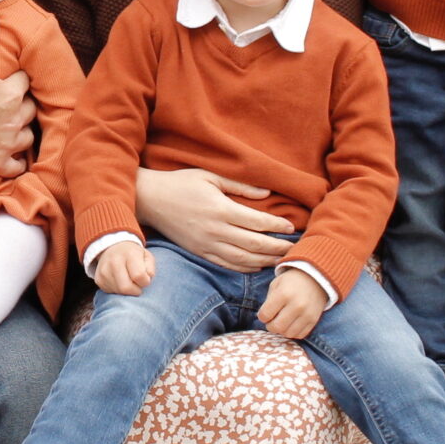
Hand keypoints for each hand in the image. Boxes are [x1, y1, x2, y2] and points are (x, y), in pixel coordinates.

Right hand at [0, 15, 32, 175]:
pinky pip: (18, 166)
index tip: (8, 81)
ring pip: (28, 137)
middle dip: (22, 106)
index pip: (24, 82)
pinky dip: (17, 161)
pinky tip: (12, 156)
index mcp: (10, 93)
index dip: (16, 80)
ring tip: (11, 128)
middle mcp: (14, 119)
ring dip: (22, 132)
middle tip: (10, 104)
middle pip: (30, 109)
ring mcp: (7, 143)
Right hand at [92, 241, 153, 295]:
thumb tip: (146, 279)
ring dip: (127, 291)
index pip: (139, 276)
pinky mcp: (99, 279)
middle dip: (135, 290)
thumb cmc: (133, 255)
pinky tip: (119, 282)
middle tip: (137, 284)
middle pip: (126, 288)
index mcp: (129, 254)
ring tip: (128, 281)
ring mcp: (104, 271)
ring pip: (119, 292)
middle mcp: (114, 261)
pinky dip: (118, 290)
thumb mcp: (147, 256)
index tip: (145, 278)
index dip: (145, 281)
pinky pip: (111, 292)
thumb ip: (150, 268)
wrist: (112, 248)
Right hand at [134, 168, 294, 271]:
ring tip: (280, 259)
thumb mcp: (210, 176)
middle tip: (294, 248)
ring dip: (264, 261)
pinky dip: (244, 267)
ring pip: (242, 259)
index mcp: (220, 209)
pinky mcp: (199, 252)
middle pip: (254, 244)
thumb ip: (240, 186)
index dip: (276, 226)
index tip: (290, 226)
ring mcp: (206, 244)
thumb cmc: (181, 183)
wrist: (150, 200)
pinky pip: (226, 264)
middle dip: (277, 247)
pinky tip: (257, 265)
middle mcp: (215, 230)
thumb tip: (267, 193)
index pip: (257, 222)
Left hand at [257, 269, 327, 338]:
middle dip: (270, 326)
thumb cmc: (291, 281)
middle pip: (276, 327)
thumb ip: (268, 301)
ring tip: (282, 322)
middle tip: (271, 320)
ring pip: (288, 333)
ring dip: (282, 330)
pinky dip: (293, 332)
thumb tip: (264, 318)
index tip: (264, 314)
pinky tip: (291, 324)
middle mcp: (296, 305)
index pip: (265, 315)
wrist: (316, 279)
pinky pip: (300, 335)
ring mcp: (306, 314)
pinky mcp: (314, 320)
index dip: (262, 316)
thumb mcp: (276, 284)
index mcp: (284, 294)